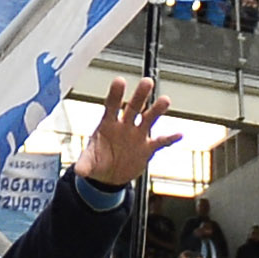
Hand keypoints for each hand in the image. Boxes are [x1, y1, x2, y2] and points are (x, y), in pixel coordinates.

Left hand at [72, 75, 164, 189]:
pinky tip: (179, 135)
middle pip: (134, 106)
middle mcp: (124, 125)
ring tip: (165, 100)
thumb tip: (79, 171)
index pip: (112, 105)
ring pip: (148, 119)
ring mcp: (137, 135)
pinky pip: (160, 142)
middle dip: (140, 95)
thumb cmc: (98, 162)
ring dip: (157, 110)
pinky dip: (169, 139)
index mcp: (108, 124)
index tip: (120, 81)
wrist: (109, 176)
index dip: (116, 94)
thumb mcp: (89, 163)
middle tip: (147, 82)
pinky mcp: (147, 148)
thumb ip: (85, 165)